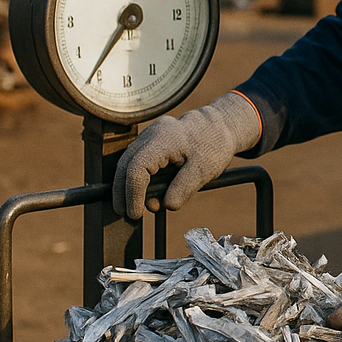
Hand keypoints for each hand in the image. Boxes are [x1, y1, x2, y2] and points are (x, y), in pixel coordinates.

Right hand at [112, 92, 259, 218]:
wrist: (220, 126)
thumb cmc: (214, 145)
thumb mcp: (204, 170)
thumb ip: (184, 188)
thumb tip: (167, 206)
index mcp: (163, 139)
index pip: (136, 169)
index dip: (132, 194)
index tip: (136, 214)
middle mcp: (151, 135)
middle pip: (125, 165)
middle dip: (122, 192)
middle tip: (128, 215)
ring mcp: (149, 136)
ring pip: (128, 163)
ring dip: (129, 186)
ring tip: (138, 208)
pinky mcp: (151, 142)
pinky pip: (138, 161)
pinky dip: (138, 179)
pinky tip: (145, 195)